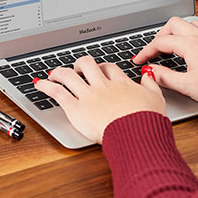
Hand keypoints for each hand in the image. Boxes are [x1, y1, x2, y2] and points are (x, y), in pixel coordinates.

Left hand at [34, 56, 165, 143]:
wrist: (137, 134)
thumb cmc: (147, 121)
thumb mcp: (157, 99)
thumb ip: (152, 85)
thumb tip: (149, 75)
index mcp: (121, 84)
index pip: (108, 68)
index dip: (101, 67)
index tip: (99, 70)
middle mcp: (102, 86)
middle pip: (87, 64)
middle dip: (80, 64)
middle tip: (77, 69)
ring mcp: (88, 96)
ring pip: (69, 75)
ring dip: (59, 72)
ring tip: (54, 74)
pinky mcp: (76, 108)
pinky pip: (57, 92)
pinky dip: (46, 86)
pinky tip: (40, 84)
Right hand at [132, 17, 197, 108]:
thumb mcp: (187, 86)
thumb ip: (165, 77)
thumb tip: (150, 72)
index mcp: (190, 44)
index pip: (160, 42)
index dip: (145, 52)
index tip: (138, 61)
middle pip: (172, 24)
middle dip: (158, 36)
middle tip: (153, 51)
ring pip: (187, 23)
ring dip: (174, 32)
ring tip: (169, 46)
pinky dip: (188, 34)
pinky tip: (189, 47)